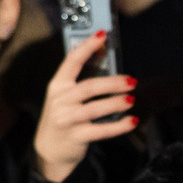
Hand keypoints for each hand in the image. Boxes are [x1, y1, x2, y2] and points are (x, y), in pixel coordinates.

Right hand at [33, 30, 137, 182]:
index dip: (87, 47)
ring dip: (115, 103)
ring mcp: (67, 119)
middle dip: (112, 83)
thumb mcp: (65, 97)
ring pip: (94, 108)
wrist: (49, 149)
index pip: (72, 61)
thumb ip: (80, 83)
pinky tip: (133, 121)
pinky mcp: (76, 136)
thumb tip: (110, 67)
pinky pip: (101, 131)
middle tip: (132, 81)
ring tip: (131, 99)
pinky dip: (118, 126)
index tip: (102, 34)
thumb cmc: (64, 117)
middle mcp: (60, 100)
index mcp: (58, 85)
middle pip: (89, 87)